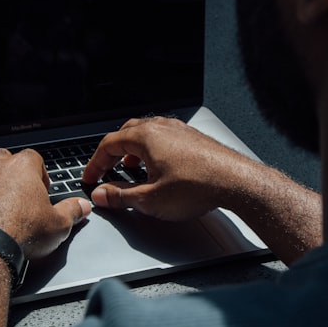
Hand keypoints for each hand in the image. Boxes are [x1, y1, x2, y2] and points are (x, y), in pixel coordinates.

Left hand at [0, 149, 90, 260]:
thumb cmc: (21, 233)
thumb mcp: (58, 225)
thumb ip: (72, 211)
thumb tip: (83, 206)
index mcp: (22, 167)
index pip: (34, 159)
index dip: (38, 173)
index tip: (40, 189)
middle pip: (3, 157)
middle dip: (8, 170)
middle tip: (14, 191)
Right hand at [81, 116, 253, 220]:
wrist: (236, 182)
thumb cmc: (198, 186)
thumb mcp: (150, 199)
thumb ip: (121, 196)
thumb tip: (101, 195)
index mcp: (146, 136)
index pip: (109, 144)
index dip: (95, 162)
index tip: (91, 177)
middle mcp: (162, 127)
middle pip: (127, 133)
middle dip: (113, 152)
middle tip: (107, 168)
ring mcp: (180, 130)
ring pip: (147, 133)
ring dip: (134, 149)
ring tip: (132, 167)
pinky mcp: (194, 139)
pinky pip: (165, 138)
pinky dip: (153, 149)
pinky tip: (159, 166)